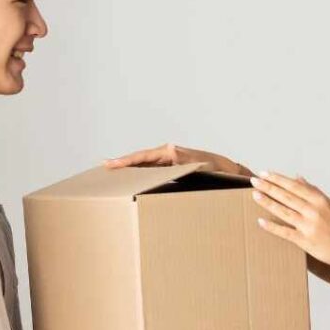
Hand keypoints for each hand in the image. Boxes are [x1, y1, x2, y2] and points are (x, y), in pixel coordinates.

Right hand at [103, 143, 251, 177]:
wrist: (225, 170)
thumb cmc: (214, 168)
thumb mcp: (199, 163)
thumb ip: (183, 158)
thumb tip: (170, 151)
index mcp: (170, 151)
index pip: (143, 156)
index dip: (126, 160)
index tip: (111, 163)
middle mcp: (167, 153)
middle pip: (140, 158)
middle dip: (122, 162)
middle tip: (104, 166)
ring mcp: (168, 160)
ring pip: (144, 164)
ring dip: (130, 168)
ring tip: (113, 171)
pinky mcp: (171, 167)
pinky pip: (152, 170)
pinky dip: (141, 173)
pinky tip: (133, 179)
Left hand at [250, 171, 329, 270]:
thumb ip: (313, 191)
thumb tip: (298, 177)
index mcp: (320, 200)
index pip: (295, 186)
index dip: (278, 179)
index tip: (265, 174)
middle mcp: (314, 211)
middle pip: (286, 196)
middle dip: (269, 187)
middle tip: (254, 181)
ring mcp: (308, 226)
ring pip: (283, 211)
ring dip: (267, 202)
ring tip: (255, 195)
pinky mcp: (305, 241)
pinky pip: (285, 232)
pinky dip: (272, 226)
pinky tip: (260, 221)